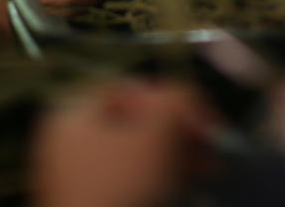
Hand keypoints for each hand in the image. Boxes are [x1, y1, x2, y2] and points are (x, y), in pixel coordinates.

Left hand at [29, 79, 224, 206]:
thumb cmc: (123, 187)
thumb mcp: (157, 131)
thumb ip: (177, 100)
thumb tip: (188, 97)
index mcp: (73, 114)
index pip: (133, 89)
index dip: (175, 99)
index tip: (207, 120)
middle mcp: (70, 142)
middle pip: (137, 122)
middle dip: (182, 132)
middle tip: (214, 147)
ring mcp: (80, 179)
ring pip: (140, 155)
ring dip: (179, 157)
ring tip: (212, 169)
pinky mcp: (96, 206)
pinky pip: (134, 182)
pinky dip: (164, 180)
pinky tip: (192, 186)